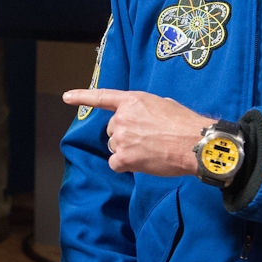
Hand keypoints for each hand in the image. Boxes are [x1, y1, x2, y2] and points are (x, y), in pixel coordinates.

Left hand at [62, 88, 210, 175]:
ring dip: (127, 150)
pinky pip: (116, 163)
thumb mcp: (164, 105)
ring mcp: (121, 138)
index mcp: (132, 100)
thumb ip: (145, 109)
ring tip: (150, 150)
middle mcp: (122, 117)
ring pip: (115, 147)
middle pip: (113, 130)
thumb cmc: (186, 124)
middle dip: (126, 135)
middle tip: (148, 139)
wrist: (194, 143)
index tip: (66, 97)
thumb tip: (144, 119)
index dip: (82, 96)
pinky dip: (126, 165)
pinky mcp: (124, 157)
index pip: (102, 97)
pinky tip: (143, 162)